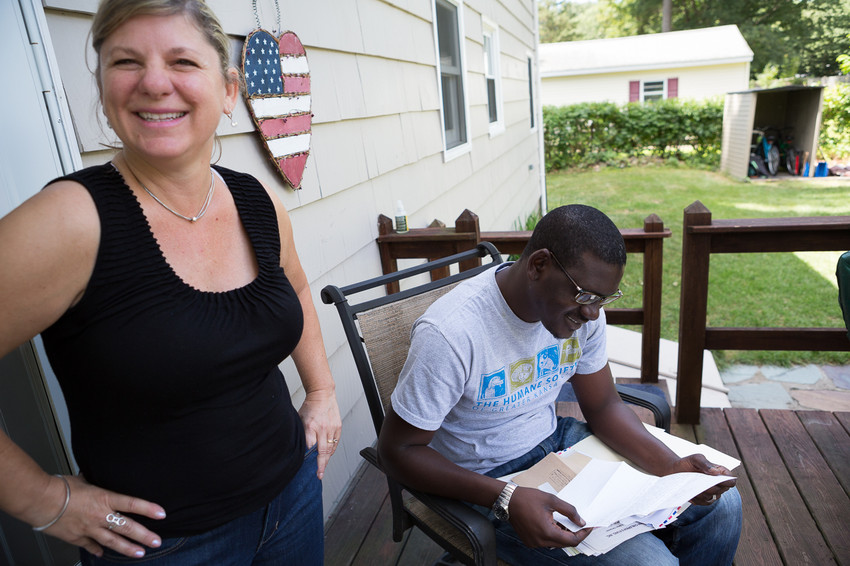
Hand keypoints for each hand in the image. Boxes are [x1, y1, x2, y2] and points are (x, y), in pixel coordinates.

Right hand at [35, 475, 164, 557]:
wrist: (41, 500)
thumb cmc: (61, 487)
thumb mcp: (85, 480)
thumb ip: (96, 484)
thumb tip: (98, 478)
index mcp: (104, 499)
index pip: (133, 504)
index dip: (149, 509)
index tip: (162, 514)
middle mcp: (100, 516)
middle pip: (127, 527)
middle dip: (144, 536)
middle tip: (156, 541)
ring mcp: (89, 529)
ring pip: (113, 542)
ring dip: (128, 548)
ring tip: (140, 553)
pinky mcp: (77, 538)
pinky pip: (91, 545)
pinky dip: (97, 550)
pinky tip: (102, 554)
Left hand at [299, 388, 341, 478]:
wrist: (323, 395)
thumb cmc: (310, 407)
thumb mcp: (300, 419)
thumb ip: (302, 434)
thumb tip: (302, 447)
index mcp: (311, 426)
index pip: (309, 446)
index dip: (308, 457)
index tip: (306, 465)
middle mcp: (322, 428)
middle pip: (322, 451)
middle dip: (321, 465)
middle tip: (319, 474)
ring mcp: (332, 428)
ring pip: (330, 448)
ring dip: (327, 459)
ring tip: (323, 467)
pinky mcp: (338, 427)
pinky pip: (336, 442)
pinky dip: (332, 450)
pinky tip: (329, 455)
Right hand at [506, 487, 592, 548]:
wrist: (507, 500)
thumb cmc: (527, 498)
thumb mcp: (552, 500)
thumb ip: (569, 511)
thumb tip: (581, 522)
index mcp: (547, 533)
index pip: (572, 540)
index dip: (583, 534)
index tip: (589, 527)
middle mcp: (541, 542)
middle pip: (564, 543)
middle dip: (573, 533)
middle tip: (579, 522)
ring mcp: (534, 543)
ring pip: (555, 543)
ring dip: (562, 534)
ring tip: (565, 521)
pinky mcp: (529, 541)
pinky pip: (546, 541)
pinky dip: (553, 534)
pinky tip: (553, 523)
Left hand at [666, 454, 736, 505]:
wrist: (674, 471)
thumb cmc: (687, 463)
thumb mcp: (696, 458)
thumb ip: (706, 463)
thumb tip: (716, 473)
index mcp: (721, 473)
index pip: (731, 481)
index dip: (727, 482)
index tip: (716, 478)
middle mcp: (718, 484)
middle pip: (721, 490)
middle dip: (711, 486)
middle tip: (699, 480)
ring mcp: (710, 493)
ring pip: (712, 497)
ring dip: (702, 491)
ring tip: (692, 483)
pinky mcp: (702, 500)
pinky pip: (703, 502)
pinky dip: (696, 497)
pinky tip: (690, 490)